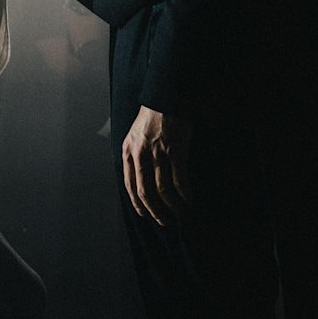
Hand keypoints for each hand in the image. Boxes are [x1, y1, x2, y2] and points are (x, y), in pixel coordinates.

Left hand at [121, 106, 194, 226]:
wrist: (166, 97)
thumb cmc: (152, 117)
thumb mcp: (134, 136)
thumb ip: (135, 156)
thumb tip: (139, 180)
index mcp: (127, 151)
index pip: (129, 186)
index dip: (138, 204)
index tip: (145, 215)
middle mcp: (140, 155)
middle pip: (145, 193)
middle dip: (155, 211)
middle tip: (164, 221)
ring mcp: (158, 154)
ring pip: (163, 190)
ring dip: (172, 206)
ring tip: (179, 214)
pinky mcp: (176, 152)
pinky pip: (180, 181)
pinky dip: (185, 195)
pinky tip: (190, 202)